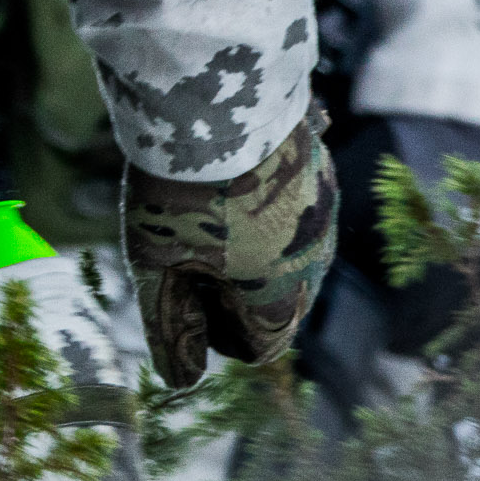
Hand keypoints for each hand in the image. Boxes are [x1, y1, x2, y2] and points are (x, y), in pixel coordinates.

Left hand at [123, 111, 337, 387]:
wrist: (210, 98)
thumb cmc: (176, 190)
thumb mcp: (154, 264)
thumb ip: (169, 327)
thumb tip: (182, 382)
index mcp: (280, 295)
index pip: (260, 346)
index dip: (216, 334)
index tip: (184, 299)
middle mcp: (317, 259)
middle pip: (280, 302)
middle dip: (235, 293)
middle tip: (186, 255)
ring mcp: (325, 212)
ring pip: (292, 253)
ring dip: (253, 249)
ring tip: (203, 214)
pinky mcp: (321, 170)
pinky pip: (298, 206)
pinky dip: (266, 207)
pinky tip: (228, 179)